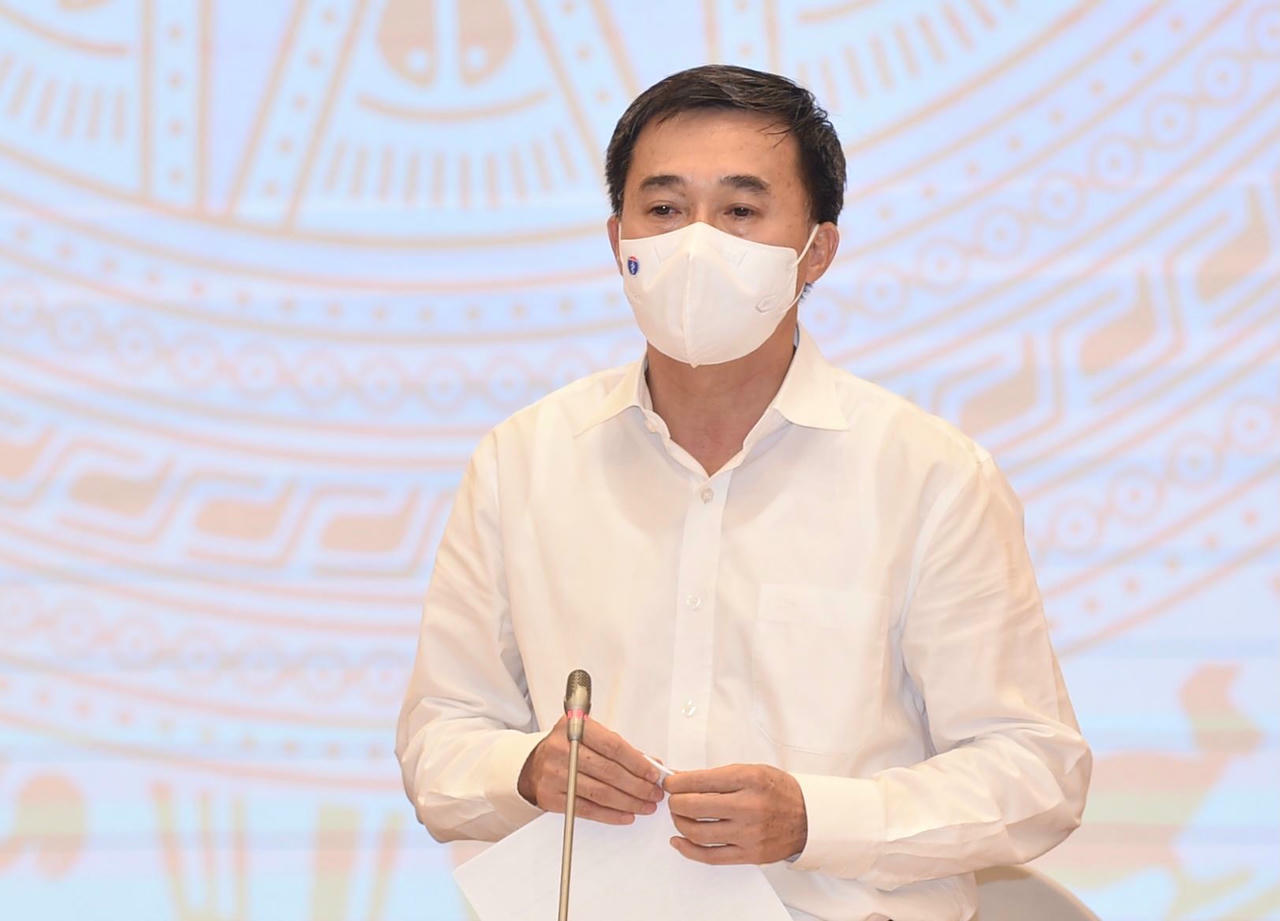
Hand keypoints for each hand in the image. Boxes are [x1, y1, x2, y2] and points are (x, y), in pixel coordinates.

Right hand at [517, 714, 664, 823]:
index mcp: (575, 727)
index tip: (653, 773)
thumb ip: (620, 748)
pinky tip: (626, 815)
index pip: (613, 746)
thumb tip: (652, 764)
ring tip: (645, 806)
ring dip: (628, 802)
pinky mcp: (552, 797)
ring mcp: (555, 775)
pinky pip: (587, 810)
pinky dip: (610, 814)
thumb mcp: (590, 736)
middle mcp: (563, 750)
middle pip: (609, 771)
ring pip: (600, 793)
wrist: (533, 765)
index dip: (637, 762)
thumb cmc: (568, 748)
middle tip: (654, 793)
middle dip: (637, 785)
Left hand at [665, 764, 806, 864]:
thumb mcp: (750, 771)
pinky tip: (679, 840)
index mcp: (749, 779)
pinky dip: (688, 850)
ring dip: (679, 823)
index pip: (700, 780)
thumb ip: (716, 777)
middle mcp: (748, 806)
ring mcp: (748, 833)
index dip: (676, 782)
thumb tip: (681, 779)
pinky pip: (710, 856)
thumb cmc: (778, 790)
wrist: (809, 816)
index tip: (669, 783)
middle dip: (675, 802)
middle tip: (673, 799)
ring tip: (679, 816)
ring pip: (698, 832)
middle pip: (694, 806)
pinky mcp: (749, 854)